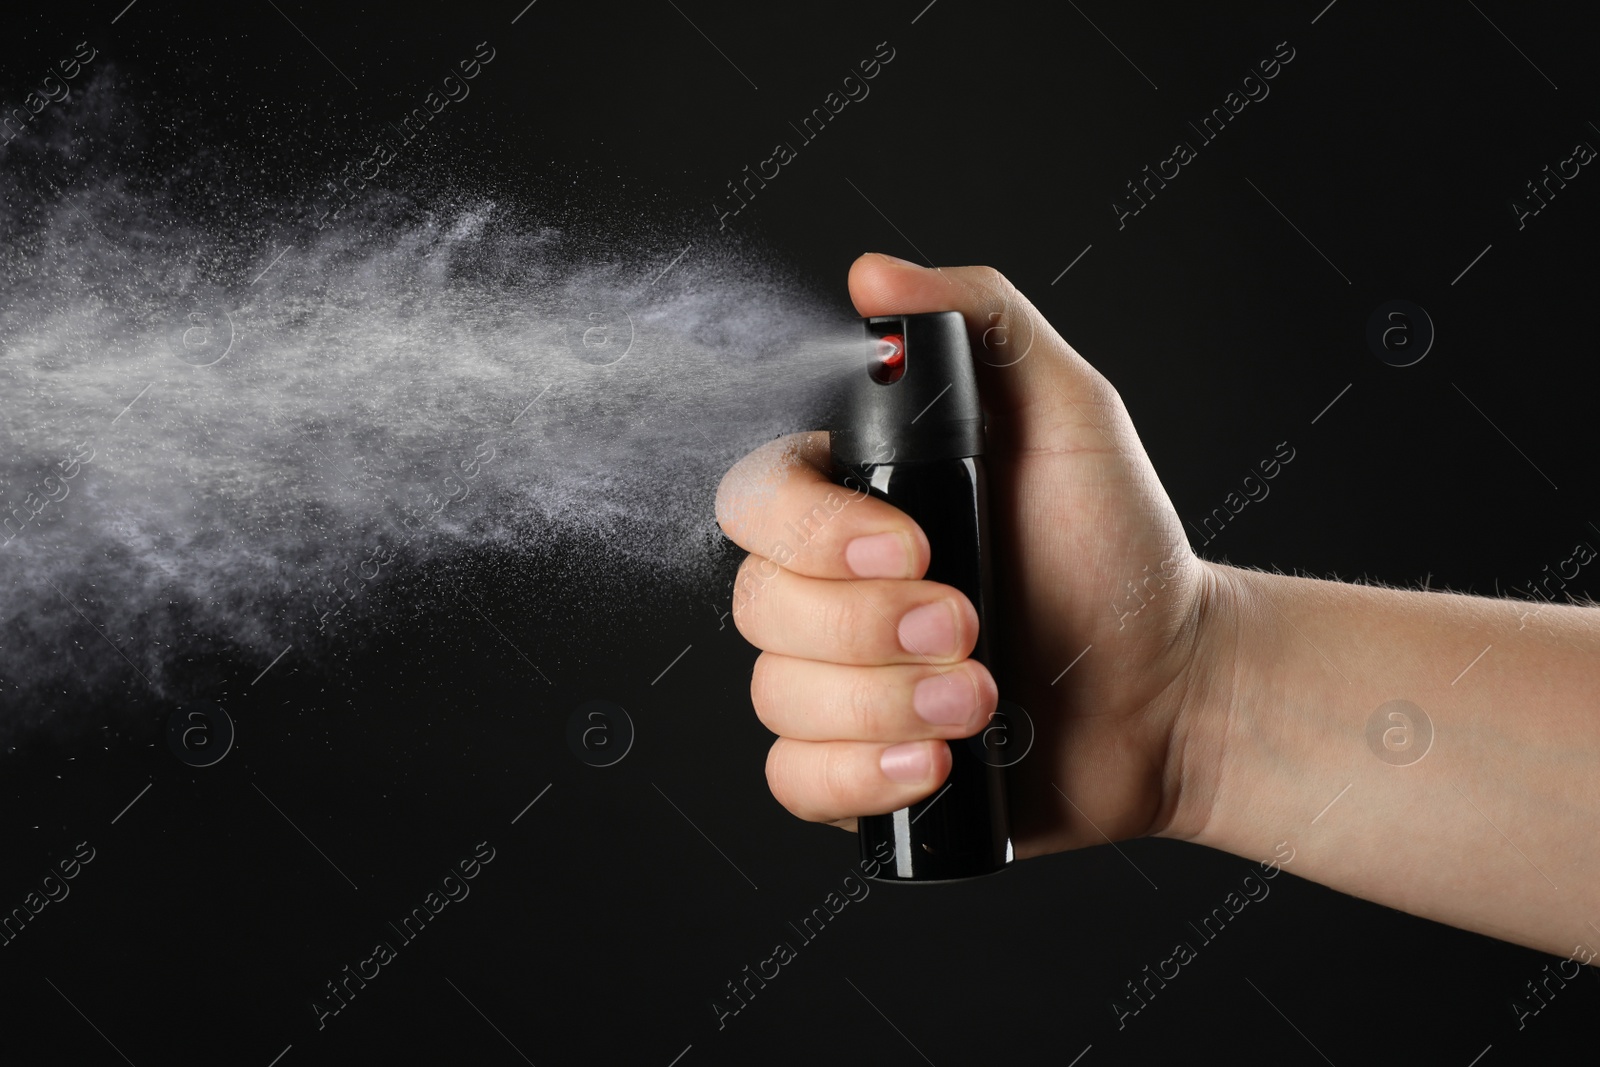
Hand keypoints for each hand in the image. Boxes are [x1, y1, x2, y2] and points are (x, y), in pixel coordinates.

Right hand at [715, 253, 1229, 859]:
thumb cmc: (1119, 551)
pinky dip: (858, 778)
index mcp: (858, 500)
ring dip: (884, 703)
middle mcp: (830, 588)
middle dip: (867, 626)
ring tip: (985, 701)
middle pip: (757, 602)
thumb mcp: (1070, 411)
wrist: (1172, 692)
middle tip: (973, 625)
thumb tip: (872, 274)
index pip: (756, 499)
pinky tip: (936, 763)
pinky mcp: (854, 767)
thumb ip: (982, 322)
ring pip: (775, 694)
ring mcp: (837, 681)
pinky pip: (793, 779)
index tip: (915, 545)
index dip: (811, 530)